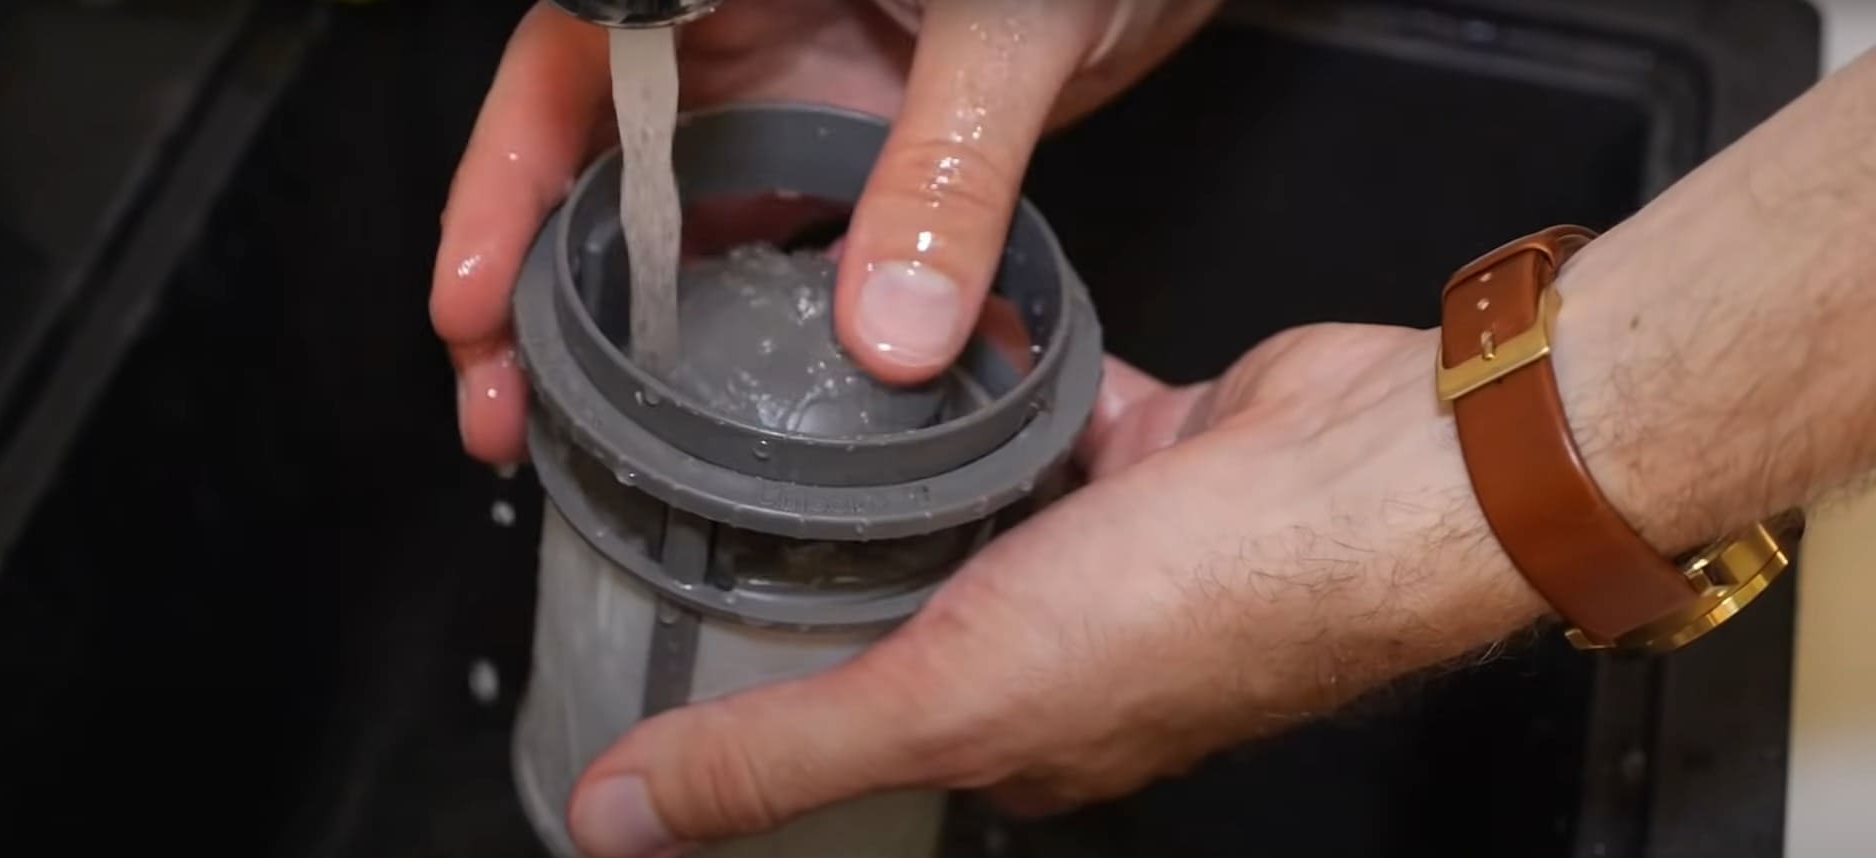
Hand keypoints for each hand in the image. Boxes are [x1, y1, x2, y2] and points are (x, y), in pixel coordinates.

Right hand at [429, 0, 1220, 464]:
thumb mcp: (1008, 28)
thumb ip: (947, 172)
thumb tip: (893, 327)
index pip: (568, 67)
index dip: (500, 185)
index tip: (474, 298)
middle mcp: (736, 29)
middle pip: (587, 160)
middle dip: (531, 285)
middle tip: (506, 408)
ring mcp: (790, 94)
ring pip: (667, 214)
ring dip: (620, 323)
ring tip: (581, 434)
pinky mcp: (849, 150)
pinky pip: (766, 240)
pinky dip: (737, 319)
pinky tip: (716, 399)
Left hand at [560, 323, 1553, 857]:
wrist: (1370, 472)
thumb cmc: (1205, 603)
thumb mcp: (949, 698)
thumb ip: (785, 752)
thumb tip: (624, 820)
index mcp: (1020, 741)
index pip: (870, 736)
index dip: (786, 697)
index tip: (695, 632)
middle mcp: (1067, 651)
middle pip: (919, 611)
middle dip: (841, 562)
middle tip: (737, 492)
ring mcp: (1112, 547)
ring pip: (977, 504)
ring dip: (916, 465)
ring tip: (817, 410)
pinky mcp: (1149, 448)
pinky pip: (1046, 410)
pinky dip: (1001, 382)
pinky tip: (943, 348)